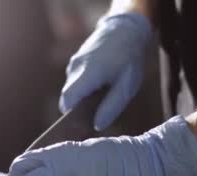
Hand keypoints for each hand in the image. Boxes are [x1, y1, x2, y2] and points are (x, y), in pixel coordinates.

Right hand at [59, 12, 151, 130]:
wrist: (126, 28)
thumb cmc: (129, 58)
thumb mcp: (127, 86)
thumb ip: (111, 107)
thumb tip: (97, 126)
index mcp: (88, 74)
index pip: (67, 100)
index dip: (70, 115)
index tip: (81, 124)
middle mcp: (76, 67)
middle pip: (68, 97)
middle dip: (79, 107)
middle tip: (96, 111)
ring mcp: (74, 62)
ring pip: (72, 88)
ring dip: (83, 95)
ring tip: (102, 93)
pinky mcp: (76, 59)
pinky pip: (75, 79)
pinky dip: (84, 85)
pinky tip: (100, 83)